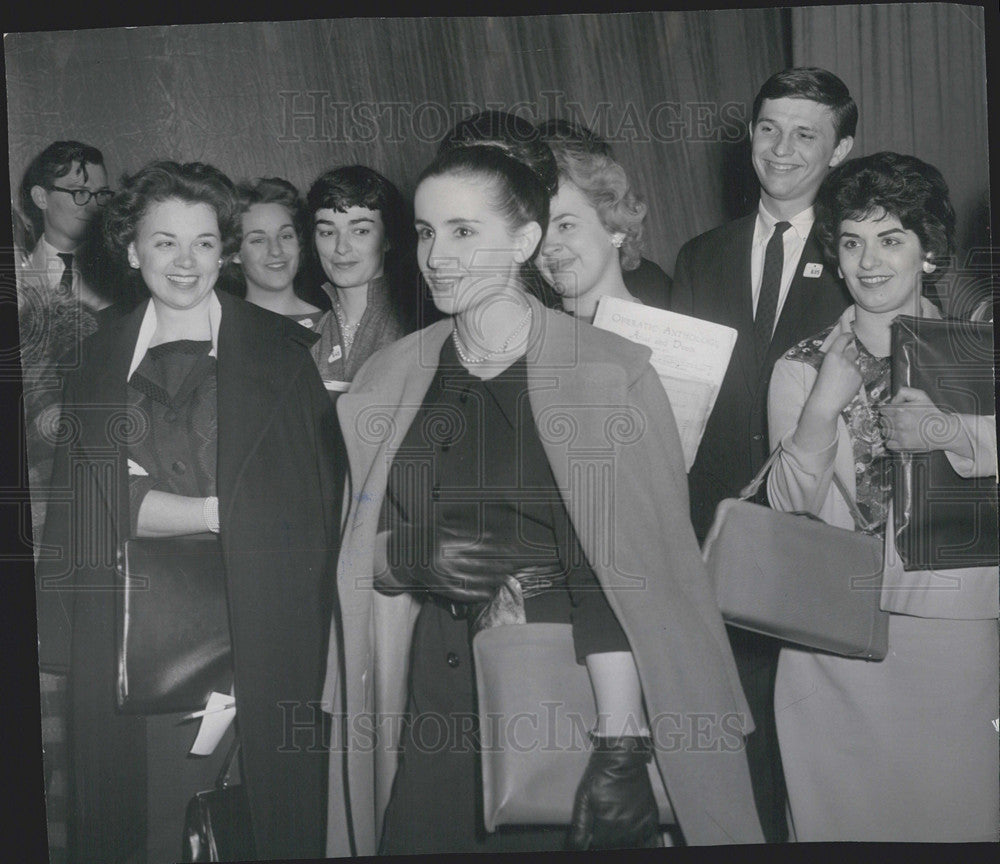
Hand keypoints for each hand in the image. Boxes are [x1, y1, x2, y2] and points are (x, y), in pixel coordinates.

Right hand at [386, 517, 559, 604]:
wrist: (403, 552)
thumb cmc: (427, 535)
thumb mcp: (444, 525)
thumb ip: (466, 528)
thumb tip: (493, 531)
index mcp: (445, 539)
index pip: (479, 545)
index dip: (499, 547)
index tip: (514, 548)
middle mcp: (444, 558)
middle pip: (480, 562)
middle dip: (502, 564)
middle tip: (519, 564)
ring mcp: (442, 575)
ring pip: (474, 579)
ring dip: (495, 579)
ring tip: (511, 577)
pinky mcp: (440, 588)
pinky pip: (463, 592)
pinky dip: (479, 593)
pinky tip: (492, 591)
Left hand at [566, 735, 662, 849]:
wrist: (624, 756)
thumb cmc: (601, 773)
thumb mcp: (584, 797)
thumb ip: (580, 826)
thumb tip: (575, 847)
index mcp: (607, 825)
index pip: (599, 847)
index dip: (594, 844)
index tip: (592, 838)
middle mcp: (626, 829)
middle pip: (615, 848)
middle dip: (608, 844)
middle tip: (604, 833)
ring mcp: (640, 825)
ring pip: (631, 846)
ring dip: (623, 845)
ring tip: (616, 836)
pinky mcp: (651, 819)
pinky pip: (651, 842)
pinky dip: (643, 844)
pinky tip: (635, 842)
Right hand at [806, 332, 864, 419]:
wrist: (826, 403)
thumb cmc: (821, 387)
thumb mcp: (823, 368)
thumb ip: (834, 359)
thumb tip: (845, 354)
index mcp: (832, 355)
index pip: (843, 339)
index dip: (848, 336)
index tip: (851, 336)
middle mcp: (844, 359)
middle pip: (853, 351)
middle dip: (851, 354)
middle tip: (845, 363)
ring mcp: (854, 368)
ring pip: (856, 364)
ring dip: (852, 369)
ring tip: (843, 381)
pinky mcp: (860, 377)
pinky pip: (859, 374)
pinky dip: (855, 378)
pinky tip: (846, 386)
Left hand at [880, 387, 968, 455]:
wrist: (943, 431)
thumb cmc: (932, 414)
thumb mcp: (921, 396)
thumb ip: (904, 392)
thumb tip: (892, 400)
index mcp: (901, 410)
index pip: (883, 410)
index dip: (887, 410)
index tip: (891, 412)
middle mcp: (899, 423)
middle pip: (882, 421)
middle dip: (888, 420)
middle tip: (896, 420)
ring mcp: (900, 435)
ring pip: (884, 432)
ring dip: (889, 430)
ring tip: (899, 429)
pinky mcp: (903, 446)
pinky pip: (888, 444)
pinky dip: (891, 442)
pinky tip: (899, 438)